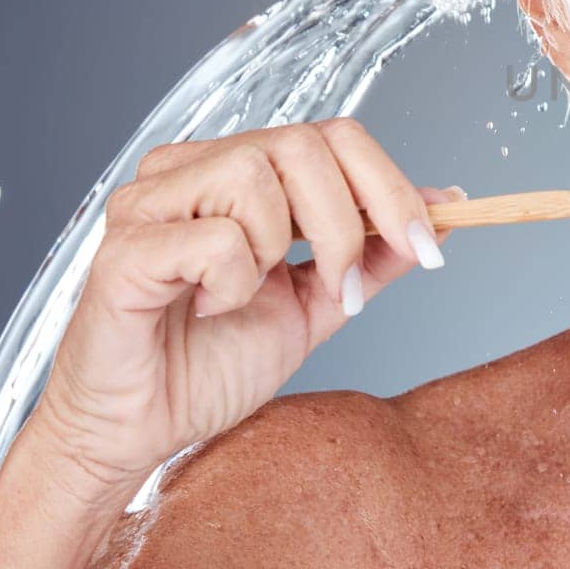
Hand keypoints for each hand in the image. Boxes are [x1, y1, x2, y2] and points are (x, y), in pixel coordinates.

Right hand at [32, 117, 457, 488]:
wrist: (139, 432)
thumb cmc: (210, 365)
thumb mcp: (318, 304)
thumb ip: (376, 254)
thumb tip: (445, 207)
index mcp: (239, 173)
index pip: (334, 136)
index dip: (392, 186)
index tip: (429, 245)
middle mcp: (191, 170)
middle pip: (305, 144)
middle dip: (349, 223)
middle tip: (346, 289)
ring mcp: (150, 202)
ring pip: (255, 174)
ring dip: (278, 250)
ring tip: (247, 297)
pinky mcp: (124, 248)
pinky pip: (214, 237)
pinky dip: (231, 283)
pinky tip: (204, 310)